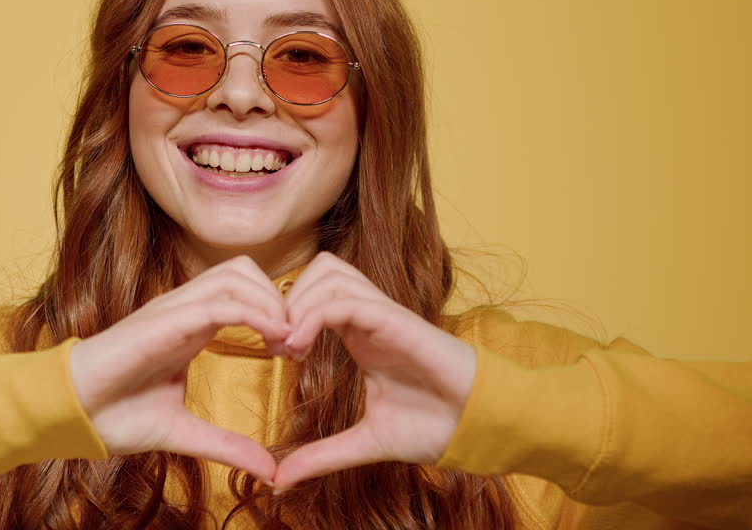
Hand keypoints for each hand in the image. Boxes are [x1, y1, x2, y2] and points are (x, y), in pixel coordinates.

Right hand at [68, 256, 290, 483]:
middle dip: (280, 299)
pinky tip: (273, 337)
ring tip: (290, 340)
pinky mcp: (161, 321)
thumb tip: (268, 470)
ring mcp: (171, 311)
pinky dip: (253, 313)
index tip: (298, 350)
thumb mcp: (183, 433)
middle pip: (244, 271)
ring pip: (234, 276)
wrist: (69, 415)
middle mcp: (182, 310)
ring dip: (271, 302)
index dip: (276, 312)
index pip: (242, 292)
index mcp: (189, 327)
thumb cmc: (113, 416)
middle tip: (299, 342)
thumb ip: (226, 445)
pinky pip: (217, 303)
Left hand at [272, 252, 477, 491]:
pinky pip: (348, 300)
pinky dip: (315, 315)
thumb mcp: (364, 442)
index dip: (286, 313)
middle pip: (319, 270)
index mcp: (360, 334)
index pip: (315, 293)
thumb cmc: (433, 428)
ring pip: (330, 273)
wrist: (478, 429)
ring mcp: (384, 315)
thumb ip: (321, 456)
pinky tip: (302, 347)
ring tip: (290, 347)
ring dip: (299, 303)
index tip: (273, 352)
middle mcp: (370, 316)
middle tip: (276, 345)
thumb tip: (279, 481)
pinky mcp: (398, 321)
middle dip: (286, 299)